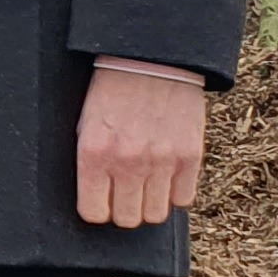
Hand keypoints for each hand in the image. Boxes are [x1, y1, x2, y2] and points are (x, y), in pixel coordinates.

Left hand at [75, 61, 205, 227]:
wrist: (152, 58)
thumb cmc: (113, 90)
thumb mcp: (86, 124)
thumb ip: (90, 163)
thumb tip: (98, 199)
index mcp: (94, 153)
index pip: (94, 212)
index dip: (98, 208)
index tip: (102, 200)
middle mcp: (127, 162)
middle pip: (127, 218)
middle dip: (124, 209)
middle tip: (126, 192)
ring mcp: (161, 160)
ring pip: (156, 215)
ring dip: (151, 203)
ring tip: (148, 184)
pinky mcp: (190, 155)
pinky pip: (183, 199)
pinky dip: (176, 192)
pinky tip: (168, 174)